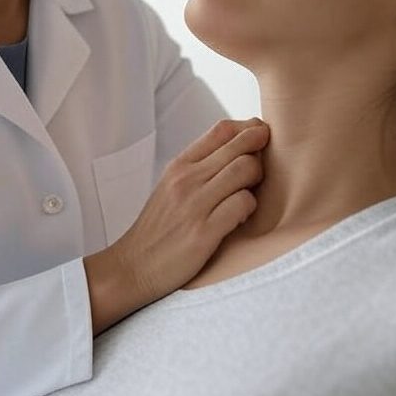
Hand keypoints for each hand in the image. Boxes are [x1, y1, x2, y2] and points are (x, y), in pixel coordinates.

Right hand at [83, 118, 268, 333]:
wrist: (133, 266)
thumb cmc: (158, 229)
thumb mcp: (171, 188)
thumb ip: (199, 169)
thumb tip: (238, 150)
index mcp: (179, 166)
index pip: (222, 130)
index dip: (248, 129)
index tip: (259, 139)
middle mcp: (186, 179)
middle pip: (239, 145)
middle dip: (261, 152)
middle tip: (262, 168)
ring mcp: (195, 204)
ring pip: (246, 170)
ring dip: (257, 181)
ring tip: (249, 195)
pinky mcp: (204, 231)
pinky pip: (243, 204)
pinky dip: (249, 209)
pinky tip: (240, 219)